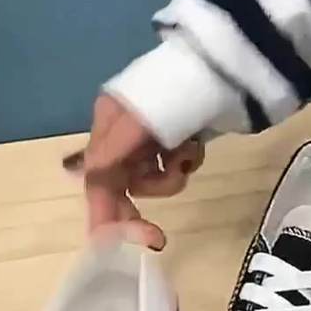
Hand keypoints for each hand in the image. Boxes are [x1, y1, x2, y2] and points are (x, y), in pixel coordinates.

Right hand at [64, 94, 204, 249]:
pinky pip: (175, 168)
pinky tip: (195, 144)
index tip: (122, 243)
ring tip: (186, 153)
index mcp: (105, 132)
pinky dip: (186, 161)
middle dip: (139, 209)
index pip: (97, 185)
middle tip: (156, 237)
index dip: (107, 218)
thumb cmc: (173, 89)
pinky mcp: (176, 144)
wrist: (221, 67)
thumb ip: (112, 153)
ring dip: (171, 176)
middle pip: (122, 190)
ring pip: (153, 182)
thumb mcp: (137, 120)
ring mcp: (150, 143)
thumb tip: (89, 180)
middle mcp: (122, 140)